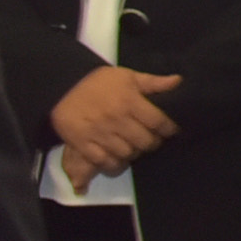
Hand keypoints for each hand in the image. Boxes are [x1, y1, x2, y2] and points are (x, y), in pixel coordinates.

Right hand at [51, 66, 180, 191]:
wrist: (62, 86)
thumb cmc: (99, 81)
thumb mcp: (127, 76)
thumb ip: (153, 82)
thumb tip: (178, 82)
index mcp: (129, 101)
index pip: (158, 122)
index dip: (169, 129)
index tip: (171, 130)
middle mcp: (116, 119)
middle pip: (145, 142)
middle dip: (153, 142)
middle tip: (152, 139)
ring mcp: (99, 133)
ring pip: (127, 154)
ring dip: (135, 153)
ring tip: (135, 147)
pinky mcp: (82, 144)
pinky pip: (105, 162)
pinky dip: (115, 164)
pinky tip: (118, 157)